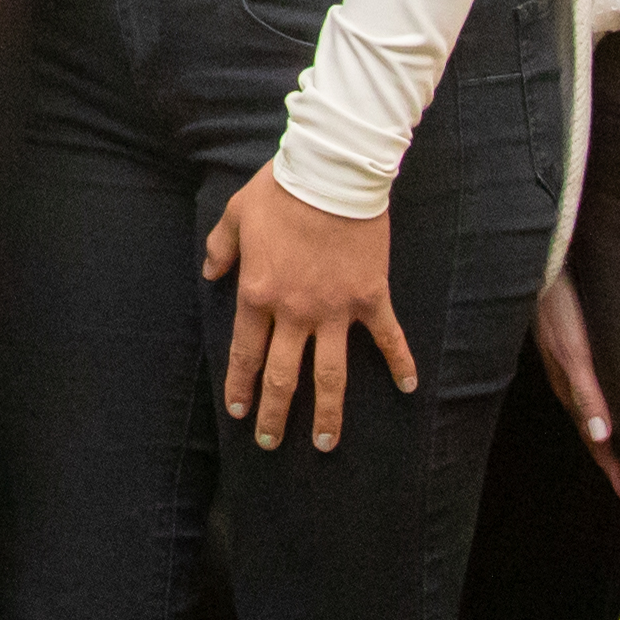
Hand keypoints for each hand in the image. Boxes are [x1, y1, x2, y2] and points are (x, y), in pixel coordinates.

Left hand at [207, 164, 415, 450]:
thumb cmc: (280, 192)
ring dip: (327, 412)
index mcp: (257, 295)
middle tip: (269, 443)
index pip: (245, 354)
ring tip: (324, 442)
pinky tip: (409, 388)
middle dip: (274, 415)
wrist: (331, 176)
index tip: (238, 413)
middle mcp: (294, 312)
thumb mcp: (235, 216)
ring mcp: (335, 310)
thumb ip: (221, 248)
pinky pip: (388, 339)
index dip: (241, 386)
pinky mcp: (370, 298)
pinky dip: (401, 364)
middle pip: (282, 377)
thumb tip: (210, 271)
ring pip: (330, 375)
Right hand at [531, 272, 619, 503]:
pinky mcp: (575, 351)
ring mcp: (572, 369)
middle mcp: (573, 385)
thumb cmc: (558, 305)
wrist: (542, 265)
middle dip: (619, 466)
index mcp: (573, 391)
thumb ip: (586, 392)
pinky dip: (608, 411)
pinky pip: (593, 392)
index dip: (618, 473)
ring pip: (597, 416)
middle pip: (599, 437)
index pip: (599, 445)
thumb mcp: (574, 351)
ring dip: (616, 442)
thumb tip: (601, 436)